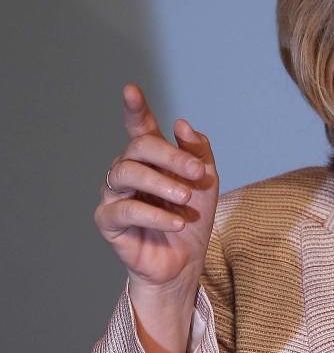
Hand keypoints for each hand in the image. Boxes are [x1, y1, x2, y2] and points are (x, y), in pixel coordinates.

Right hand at [94, 85, 218, 352]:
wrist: (184, 262)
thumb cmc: (191, 218)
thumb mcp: (204, 183)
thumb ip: (197, 152)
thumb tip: (182, 124)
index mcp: (149, 159)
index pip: (139, 127)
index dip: (135, 108)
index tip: (131, 90)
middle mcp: (126, 170)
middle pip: (138, 148)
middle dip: (171, 157)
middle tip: (197, 174)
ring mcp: (114, 194)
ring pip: (127, 173)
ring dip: (162, 183)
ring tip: (186, 199)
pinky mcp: (109, 220)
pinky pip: (126, 209)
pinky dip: (155, 215)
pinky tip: (177, 222)